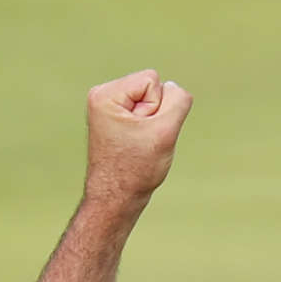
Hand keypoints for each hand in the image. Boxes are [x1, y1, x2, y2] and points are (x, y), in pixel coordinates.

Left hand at [82, 70, 192, 212]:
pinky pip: (145, 112)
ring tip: (136, 145)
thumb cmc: (136, 170)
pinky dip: (146, 129)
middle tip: (139, 142)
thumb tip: (173, 86)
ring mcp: (107, 107)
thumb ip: (178, 100)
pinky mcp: (114, 118)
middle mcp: (102, 96)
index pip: (152, 80)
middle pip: (151, 87)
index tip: (141, 134)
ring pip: (150, 100)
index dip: (156, 108)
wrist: (116, 201)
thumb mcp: (165, 131)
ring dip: (151, 124)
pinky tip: (135, 146)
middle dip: (154, 115)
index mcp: (105, 95)